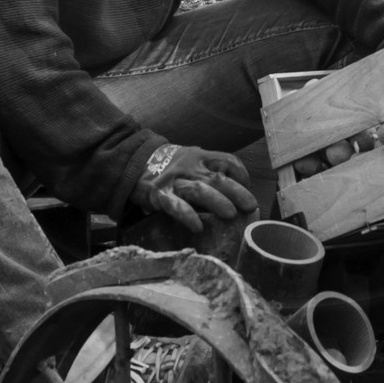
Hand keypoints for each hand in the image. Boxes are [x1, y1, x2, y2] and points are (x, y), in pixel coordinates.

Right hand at [132, 145, 257, 232]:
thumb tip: (234, 190)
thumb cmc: (169, 165)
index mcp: (200, 156)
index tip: (248, 186)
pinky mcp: (160, 194)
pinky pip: (175, 206)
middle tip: (250, 206)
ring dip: (217, 202)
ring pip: (199, 190)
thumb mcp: (190, 159)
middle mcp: (190, 166)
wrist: (133, 160)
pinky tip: (197, 226)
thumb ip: (208, 169)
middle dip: (236, 191)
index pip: (227, 160)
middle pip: (217, 177)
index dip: (241, 173)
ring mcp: (175, 180)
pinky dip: (187, 215)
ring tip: (231, 215)